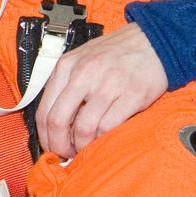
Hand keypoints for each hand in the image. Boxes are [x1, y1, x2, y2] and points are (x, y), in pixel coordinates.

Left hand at [33, 24, 167, 158]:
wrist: (151, 42)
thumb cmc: (114, 54)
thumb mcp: (80, 60)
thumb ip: (65, 85)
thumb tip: (54, 122)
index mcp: (66, 66)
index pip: (44, 110)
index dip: (45, 136)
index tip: (51, 147)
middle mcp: (83, 74)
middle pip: (58, 121)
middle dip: (59, 146)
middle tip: (66, 155)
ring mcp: (107, 85)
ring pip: (83, 128)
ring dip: (82, 146)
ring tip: (85, 149)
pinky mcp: (131, 95)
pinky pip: (109, 127)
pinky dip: (103, 139)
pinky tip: (103, 139)